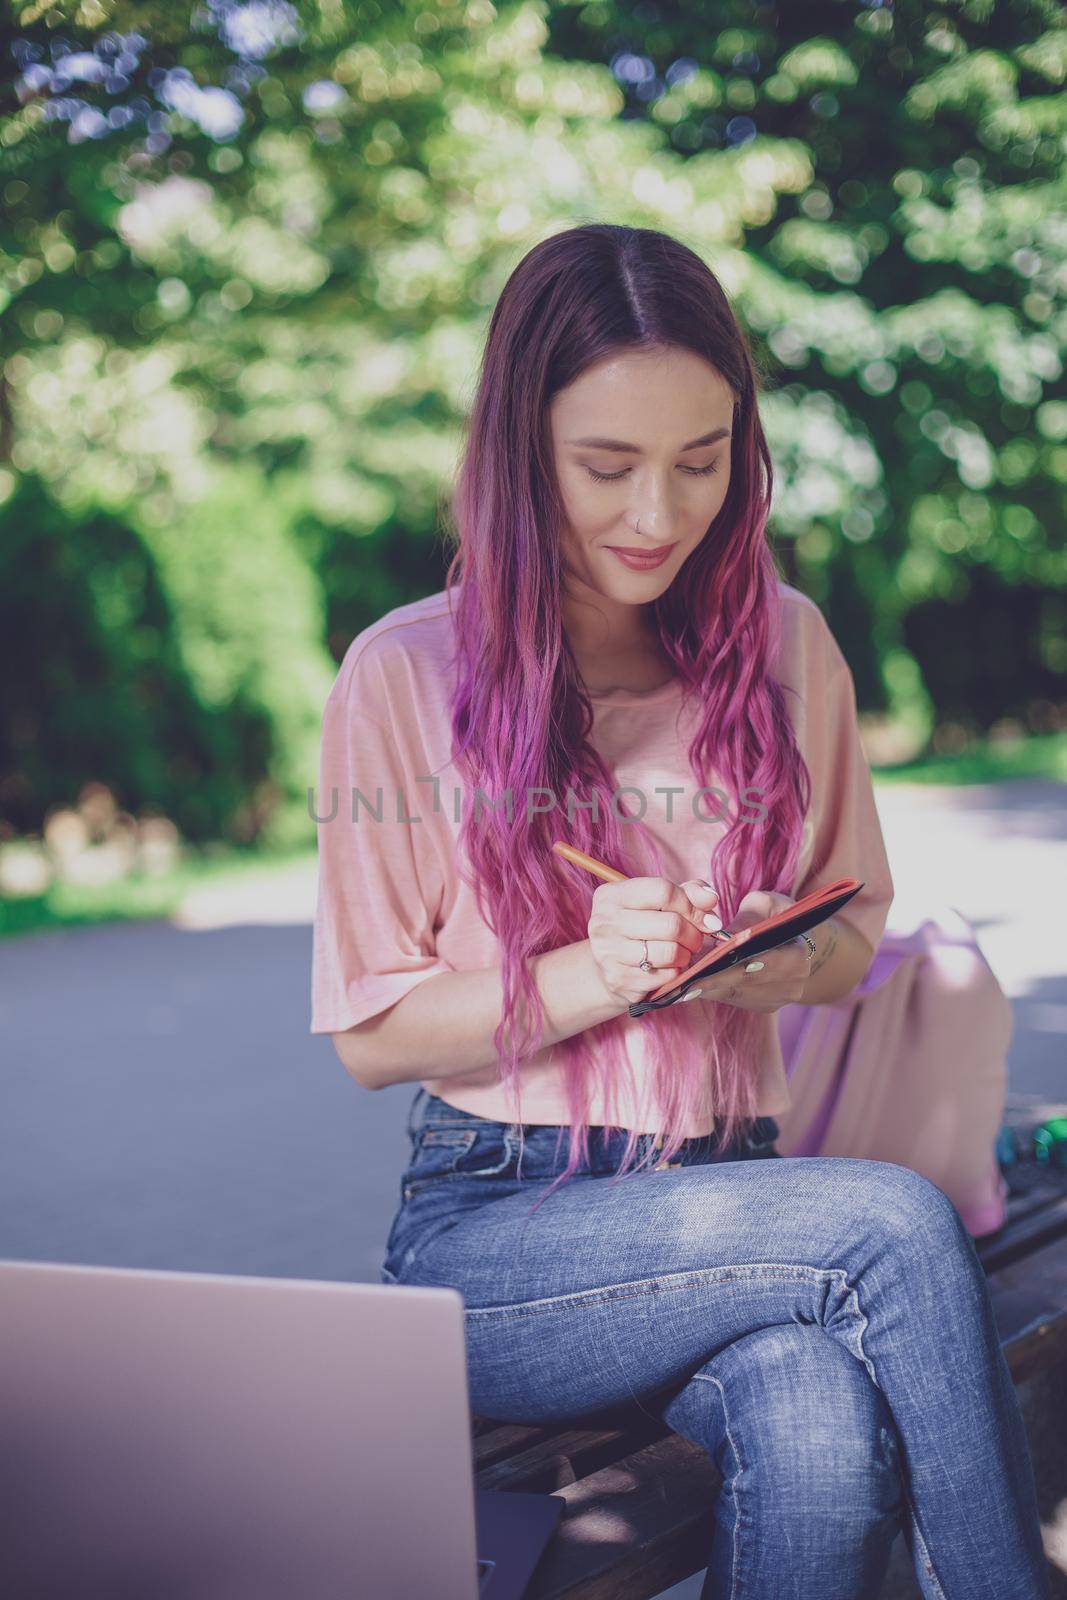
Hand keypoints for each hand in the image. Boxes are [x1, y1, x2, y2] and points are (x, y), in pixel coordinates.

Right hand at [586, 875, 720, 1008]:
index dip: (691, 904)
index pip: (663, 891)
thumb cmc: (640, 928)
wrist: (608, 968)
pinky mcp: (618, 980)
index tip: (704, 917)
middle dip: (693, 934)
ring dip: (685, 955)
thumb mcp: (659, 903)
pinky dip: (675, 973)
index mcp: (612, 895)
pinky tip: (667, 968)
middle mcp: (604, 922)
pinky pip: (666, 976)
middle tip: (695, 939)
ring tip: (682, 953)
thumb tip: (711, 899)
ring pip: (670, 952)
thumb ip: (688, 893)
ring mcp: (608, 953)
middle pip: (671, 924)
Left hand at [682, 889, 814, 1013]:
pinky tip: (691, 984)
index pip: (759, 964)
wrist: (794, 939)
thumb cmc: (776, 915)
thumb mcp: (764, 904)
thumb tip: (724, 937)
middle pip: (744, 984)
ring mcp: (780, 1000)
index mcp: (798, 955)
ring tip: (680, 979)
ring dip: (706, 987)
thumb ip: (746, 917)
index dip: (727, 966)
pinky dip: (713, 991)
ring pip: (735, 995)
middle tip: (680, 976)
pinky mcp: (765, 1007)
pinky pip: (735, 1000)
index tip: (699, 965)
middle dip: (710, 979)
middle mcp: (793, 983)